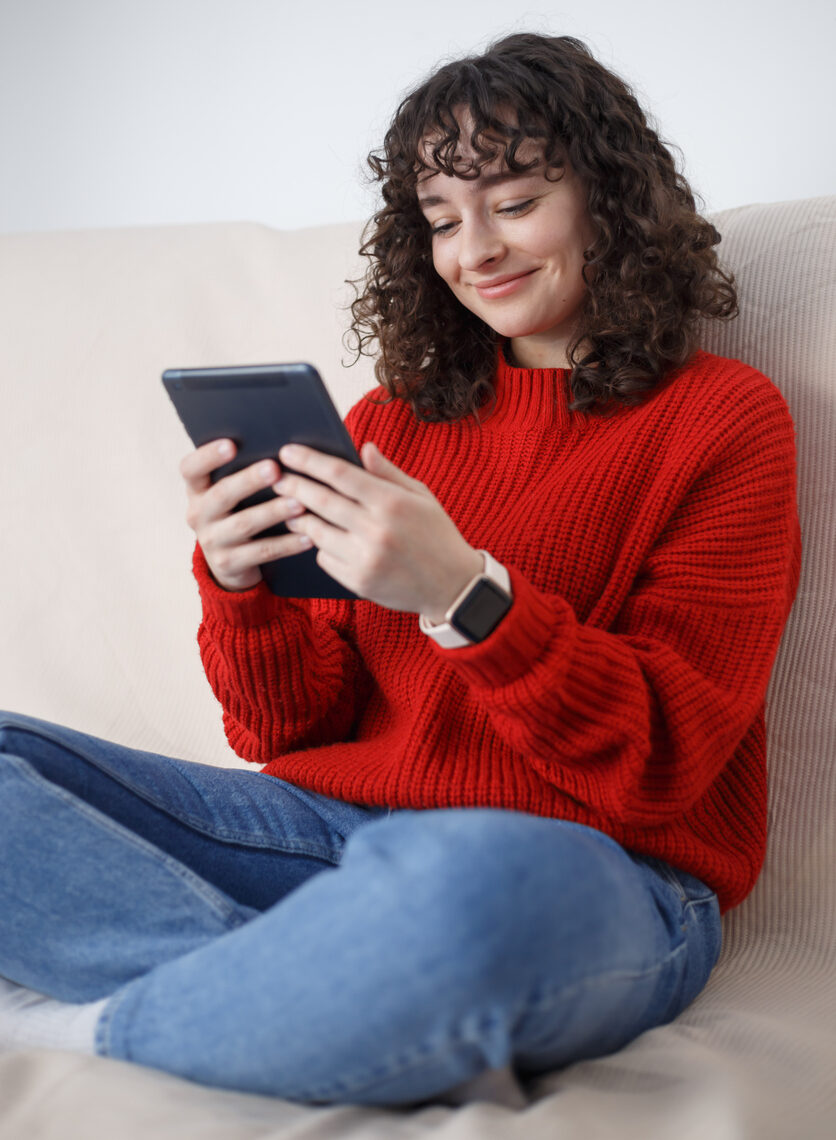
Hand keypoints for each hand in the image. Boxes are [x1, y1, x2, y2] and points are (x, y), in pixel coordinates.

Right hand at [179, 440, 313, 591]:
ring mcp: (211, 541)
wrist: (231, 563)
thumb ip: (243, 471)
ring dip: (273, 512)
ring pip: (243, 524)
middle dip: (249, 481)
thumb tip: (282, 447)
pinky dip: (287, 544)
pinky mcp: (229, 564)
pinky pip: (262, 552)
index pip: (190, 468)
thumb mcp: (231, 494)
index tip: (231, 444)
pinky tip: (308, 536)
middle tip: (274, 468)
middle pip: (221, 494)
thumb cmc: (238, 512)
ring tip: (299, 503)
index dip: (208, 456)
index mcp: (197, 490)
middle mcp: (198, 514)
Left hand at [274, 442, 483, 618]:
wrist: (453, 586)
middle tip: (276, 478)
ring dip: (299, 518)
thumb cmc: (437, 535)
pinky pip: (325, 559)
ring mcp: (365, 558)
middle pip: (321, 501)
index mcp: (392, 502)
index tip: (288, 452)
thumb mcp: (421, 497)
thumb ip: (388, 473)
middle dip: (293, 486)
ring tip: (291, 508)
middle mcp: (376, 530)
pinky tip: (320, 538)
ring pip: (316, 532)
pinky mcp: (358, 582)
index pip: (340, 474)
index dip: (310, 461)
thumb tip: (363, 448)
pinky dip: (320, 547)